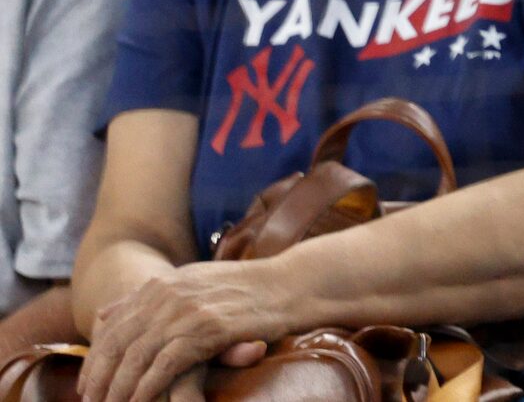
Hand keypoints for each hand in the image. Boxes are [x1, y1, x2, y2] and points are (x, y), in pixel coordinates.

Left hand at [78, 260, 285, 401]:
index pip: (113, 325)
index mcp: (162, 284)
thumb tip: (104, 313)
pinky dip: (147, 387)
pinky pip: (165, 365)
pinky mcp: (207, 328)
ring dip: (119, 388)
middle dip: (100, 377)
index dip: (95, 358)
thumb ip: (148, 297)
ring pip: (137, 356)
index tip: (86, 384)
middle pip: (119, 342)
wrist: (290, 284)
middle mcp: (169, 295)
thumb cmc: (243, 287)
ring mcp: (188, 310)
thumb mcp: (190, 282)